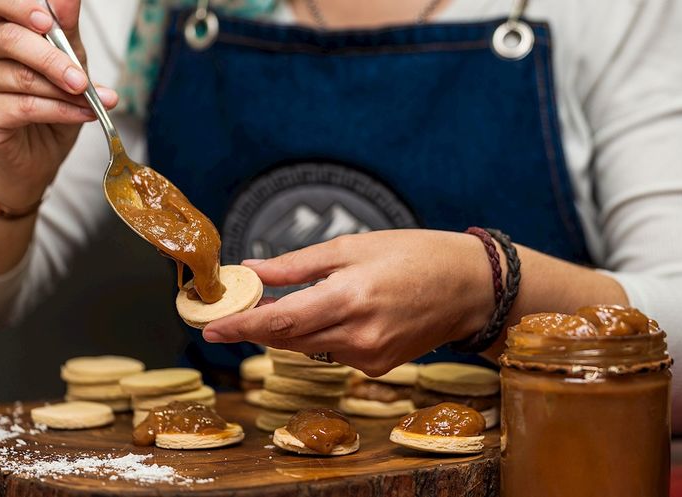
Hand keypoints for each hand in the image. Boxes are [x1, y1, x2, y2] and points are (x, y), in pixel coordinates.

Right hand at [0, 0, 117, 208]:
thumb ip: (67, 33)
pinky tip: (81, 115)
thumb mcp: (71, 62)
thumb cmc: (54, 101)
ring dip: (64, 92)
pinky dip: (60, 111)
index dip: (19, 7)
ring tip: (90, 102)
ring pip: (22, 77)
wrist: (42, 150)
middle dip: (54, 59)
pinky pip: (24, 107)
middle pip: (9, 39)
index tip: (48, 22)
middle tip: (81, 80)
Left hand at [203, 230, 495, 376]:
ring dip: (291, 329)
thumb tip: (253, 270)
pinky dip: (324, 335)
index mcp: (350, 297)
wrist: (469, 288)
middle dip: (259, 327)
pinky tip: (339, 314)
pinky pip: (335, 353)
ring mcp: (370, 356)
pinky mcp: (379, 367)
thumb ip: (299, 264)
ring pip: (309, 348)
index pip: (281, 321)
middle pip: (289, 339)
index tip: (211, 329)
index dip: (242, 327)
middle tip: (236, 309)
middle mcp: (358, 335)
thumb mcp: (354, 247)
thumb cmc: (416, 256)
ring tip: (288, 303)